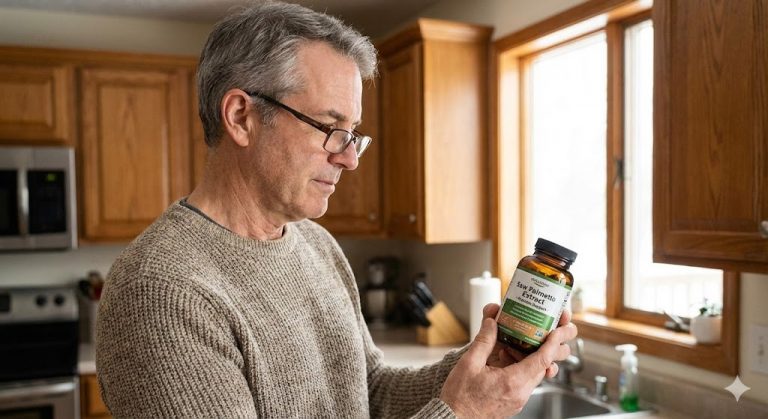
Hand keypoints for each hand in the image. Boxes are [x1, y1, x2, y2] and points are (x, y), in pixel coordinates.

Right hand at [439, 309, 576, 417]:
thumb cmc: (460, 397)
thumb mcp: (469, 363)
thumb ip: (484, 341)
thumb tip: (492, 322)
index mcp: (512, 381)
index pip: (543, 359)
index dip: (553, 342)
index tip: (558, 330)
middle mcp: (520, 392)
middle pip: (543, 366)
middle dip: (548, 346)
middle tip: (551, 330)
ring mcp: (518, 399)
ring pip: (534, 373)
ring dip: (532, 356)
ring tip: (519, 341)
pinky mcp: (514, 401)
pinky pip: (525, 381)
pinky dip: (522, 366)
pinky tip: (507, 357)